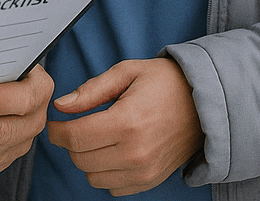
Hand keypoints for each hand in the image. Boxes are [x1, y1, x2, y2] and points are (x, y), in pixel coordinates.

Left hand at [45, 58, 201, 195]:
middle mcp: (135, 152)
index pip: (75, 138)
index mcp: (127, 122)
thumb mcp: (128, 72)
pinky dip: (105, 172)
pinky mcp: (149, 181)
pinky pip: (111, 188)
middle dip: (71, 141)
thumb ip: (92, 90)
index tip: (55, 122)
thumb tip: (62, 105)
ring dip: (88, 158)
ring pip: (92, 176)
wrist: (204, 103)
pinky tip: (114, 151)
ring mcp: (144, 171)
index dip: (56, 130)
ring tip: (99, 137)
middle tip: (78, 124)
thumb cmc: (165, 83)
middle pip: (80, 159)